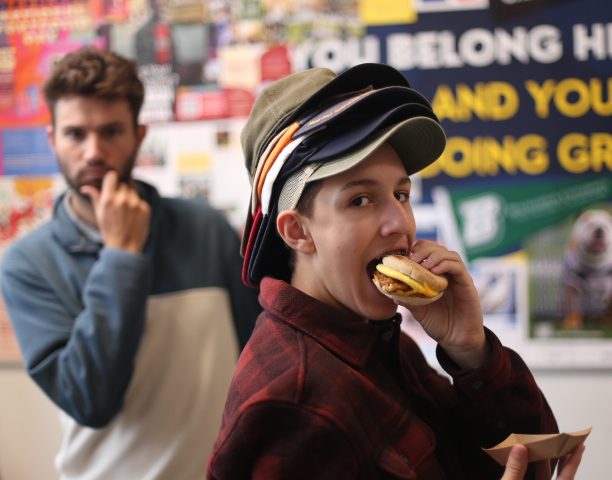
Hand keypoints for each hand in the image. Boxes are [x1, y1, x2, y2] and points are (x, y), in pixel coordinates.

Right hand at [80, 171, 150, 252]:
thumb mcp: (99, 214)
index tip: (112, 182)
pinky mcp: (145, 208)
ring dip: (129, 197)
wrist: (124, 247)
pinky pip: (140, 200)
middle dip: (120, 191)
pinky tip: (133, 217)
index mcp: (108, 199)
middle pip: (123, 184)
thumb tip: (85, 187)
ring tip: (125, 212)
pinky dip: (137, 205)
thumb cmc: (109, 230)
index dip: (112, 178)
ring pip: (133, 191)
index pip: (112, 176)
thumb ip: (95, 197)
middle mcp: (122, 199)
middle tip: (118, 205)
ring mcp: (135, 203)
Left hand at [395, 239, 486, 368]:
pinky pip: (458, 267)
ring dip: (435, 255)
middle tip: (413, 258)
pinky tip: (435, 271)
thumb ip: (408, 300)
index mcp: (435, 275)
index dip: (417, 249)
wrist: (457, 340)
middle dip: (424, 249)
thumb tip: (391, 293)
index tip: (405, 255)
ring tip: (424, 264)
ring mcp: (458, 278)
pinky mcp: (467, 284)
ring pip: (449, 254)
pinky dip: (446, 265)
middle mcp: (448, 273)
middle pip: (438, 248)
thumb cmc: (439, 323)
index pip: (428, 251)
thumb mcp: (419, 310)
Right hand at [500, 444, 584, 479]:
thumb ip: (515, 468)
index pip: (567, 476)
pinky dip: (536, 471)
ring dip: (546, 464)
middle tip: (565, 443)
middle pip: (561, 477)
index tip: (580, 446)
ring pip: (548, 479)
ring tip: (545, 448)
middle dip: (562, 459)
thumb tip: (520, 447)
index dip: (574, 461)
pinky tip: (531, 461)